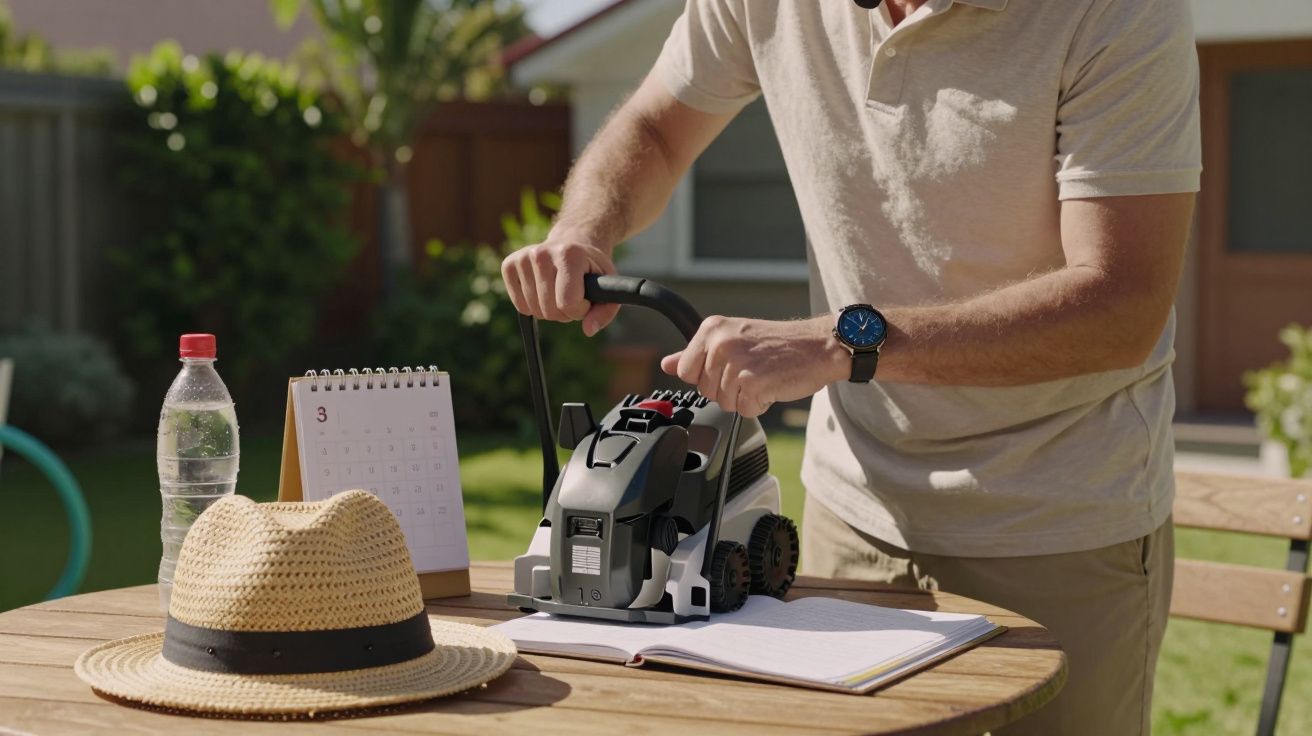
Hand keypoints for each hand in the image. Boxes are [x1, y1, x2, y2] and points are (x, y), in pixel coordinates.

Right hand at [500, 237, 618, 335]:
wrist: (571, 244)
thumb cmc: (590, 269)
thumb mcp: (607, 286)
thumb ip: (604, 311)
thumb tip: (588, 330)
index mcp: (569, 254)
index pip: (568, 302)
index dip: (580, 310)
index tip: (586, 300)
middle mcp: (542, 253)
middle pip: (550, 309)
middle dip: (565, 312)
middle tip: (572, 296)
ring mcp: (523, 258)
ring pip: (534, 310)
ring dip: (550, 310)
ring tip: (558, 292)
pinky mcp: (508, 265)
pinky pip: (520, 306)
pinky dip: (533, 307)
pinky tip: (542, 291)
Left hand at [660, 315, 847, 417]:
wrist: (818, 345)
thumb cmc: (778, 344)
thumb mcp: (733, 339)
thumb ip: (696, 353)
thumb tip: (666, 364)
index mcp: (712, 329)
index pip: (684, 371)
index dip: (707, 377)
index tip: (729, 367)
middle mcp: (720, 343)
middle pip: (704, 390)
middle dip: (728, 389)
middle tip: (753, 371)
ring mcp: (736, 363)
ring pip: (723, 403)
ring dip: (745, 397)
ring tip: (763, 377)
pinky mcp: (752, 383)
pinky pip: (744, 410)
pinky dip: (760, 404)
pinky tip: (772, 386)